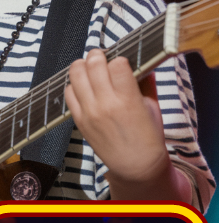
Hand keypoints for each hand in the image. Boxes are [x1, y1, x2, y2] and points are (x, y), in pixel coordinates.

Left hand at [65, 49, 169, 190]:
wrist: (136, 167)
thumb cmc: (148, 138)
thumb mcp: (154, 107)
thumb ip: (147, 81)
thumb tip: (143, 62)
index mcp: (128, 100)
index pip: (117, 63)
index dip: (120, 59)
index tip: (122, 64)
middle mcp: (105, 104)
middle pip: (93, 63)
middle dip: (99, 55)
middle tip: (103, 58)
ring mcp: (89, 112)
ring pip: (76, 73)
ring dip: (83, 65)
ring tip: (91, 68)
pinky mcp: (79, 120)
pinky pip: (68, 92)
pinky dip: (74, 84)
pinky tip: (84, 86)